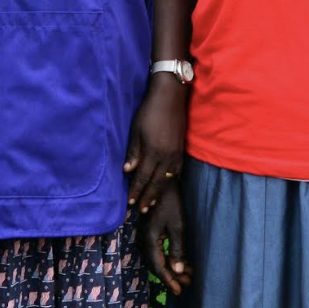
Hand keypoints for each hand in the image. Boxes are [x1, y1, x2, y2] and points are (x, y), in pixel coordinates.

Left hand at [124, 76, 186, 213]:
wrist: (170, 97)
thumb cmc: (149, 111)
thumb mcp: (136, 130)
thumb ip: (134, 152)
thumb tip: (127, 171)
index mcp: (154, 152)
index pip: (143, 177)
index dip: (136, 191)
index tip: (130, 202)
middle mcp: (167, 156)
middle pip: (157, 183)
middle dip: (148, 197)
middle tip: (141, 210)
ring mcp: (176, 154)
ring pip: (167, 179)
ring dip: (159, 192)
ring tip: (152, 203)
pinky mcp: (181, 149)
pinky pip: (175, 171)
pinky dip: (169, 181)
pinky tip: (165, 184)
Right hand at [140, 184, 191, 296]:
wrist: (162, 181)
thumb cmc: (171, 202)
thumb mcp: (178, 226)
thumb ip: (177, 249)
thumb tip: (177, 270)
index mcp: (150, 240)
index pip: (158, 267)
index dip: (169, 281)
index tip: (180, 291)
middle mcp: (146, 240)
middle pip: (157, 265)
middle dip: (172, 276)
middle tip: (187, 284)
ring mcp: (147, 236)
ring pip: (159, 259)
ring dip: (173, 268)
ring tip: (189, 275)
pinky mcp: (152, 231)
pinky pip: (159, 251)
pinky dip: (171, 258)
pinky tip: (183, 261)